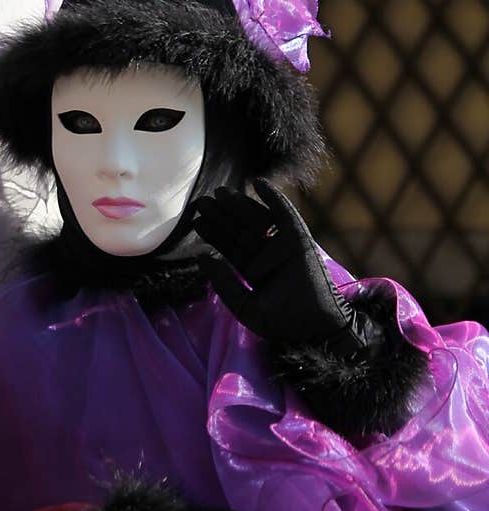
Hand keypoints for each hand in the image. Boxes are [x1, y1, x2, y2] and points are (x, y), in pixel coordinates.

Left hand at [194, 178, 360, 350]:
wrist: (314, 326)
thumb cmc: (281, 322)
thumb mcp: (244, 305)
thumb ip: (223, 283)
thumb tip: (201, 256)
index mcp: (254, 271)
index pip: (229, 248)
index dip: (213, 234)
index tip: (196, 221)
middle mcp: (267, 256)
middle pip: (240, 231)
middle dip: (221, 216)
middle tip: (201, 202)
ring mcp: (283, 246)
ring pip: (257, 220)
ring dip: (240, 204)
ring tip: (220, 192)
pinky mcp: (299, 240)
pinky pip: (285, 215)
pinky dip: (274, 198)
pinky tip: (258, 183)